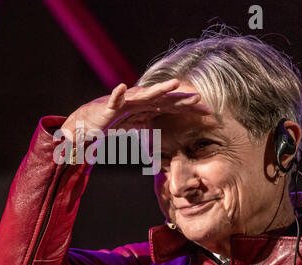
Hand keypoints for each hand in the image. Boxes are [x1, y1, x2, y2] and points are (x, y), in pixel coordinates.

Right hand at [61, 79, 210, 140]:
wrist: (92, 120)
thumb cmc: (116, 122)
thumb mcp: (138, 126)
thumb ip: (153, 129)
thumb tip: (169, 142)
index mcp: (149, 107)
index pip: (173, 107)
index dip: (190, 109)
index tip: (209, 113)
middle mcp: (140, 101)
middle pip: (164, 99)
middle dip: (181, 99)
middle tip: (200, 98)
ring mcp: (127, 101)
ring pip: (145, 94)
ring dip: (159, 89)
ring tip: (174, 84)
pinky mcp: (111, 105)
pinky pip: (114, 99)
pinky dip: (117, 94)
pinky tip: (120, 87)